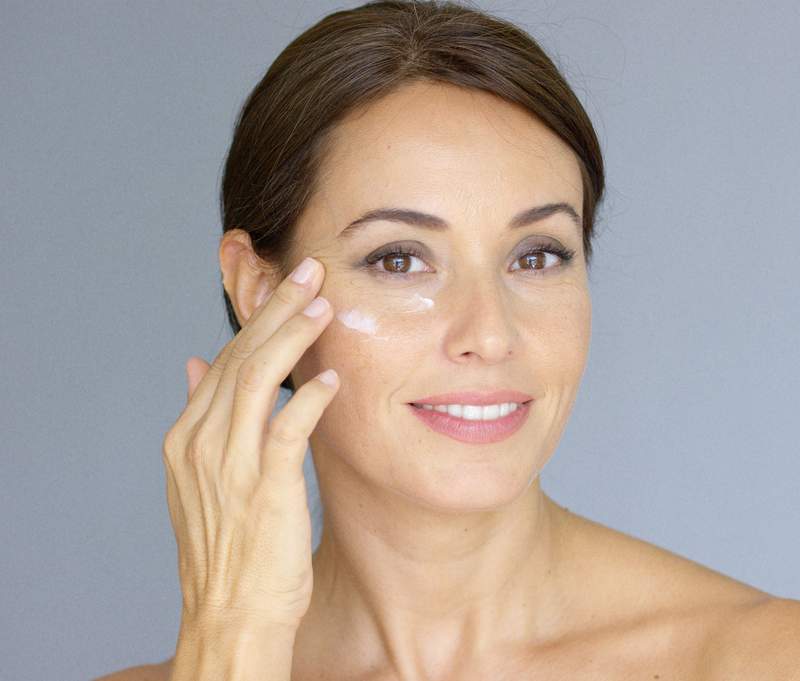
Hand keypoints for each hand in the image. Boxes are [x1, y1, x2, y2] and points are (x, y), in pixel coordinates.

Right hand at [162, 256, 337, 631]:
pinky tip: (331, 378)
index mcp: (187, 437)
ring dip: (291, 337)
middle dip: (276, 308)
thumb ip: (203, 417)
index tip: (286, 285)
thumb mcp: (203, 479)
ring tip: (323, 305)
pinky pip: (286, 430)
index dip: (256, 318)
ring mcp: (230, 466)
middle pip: (239, 358)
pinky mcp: (264, 490)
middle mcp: (202, 444)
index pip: (223, 361)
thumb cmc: (230, 549)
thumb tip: (195, 364)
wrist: (231, 615)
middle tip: (310, 270)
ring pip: (256, 381)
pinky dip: (307, 400)